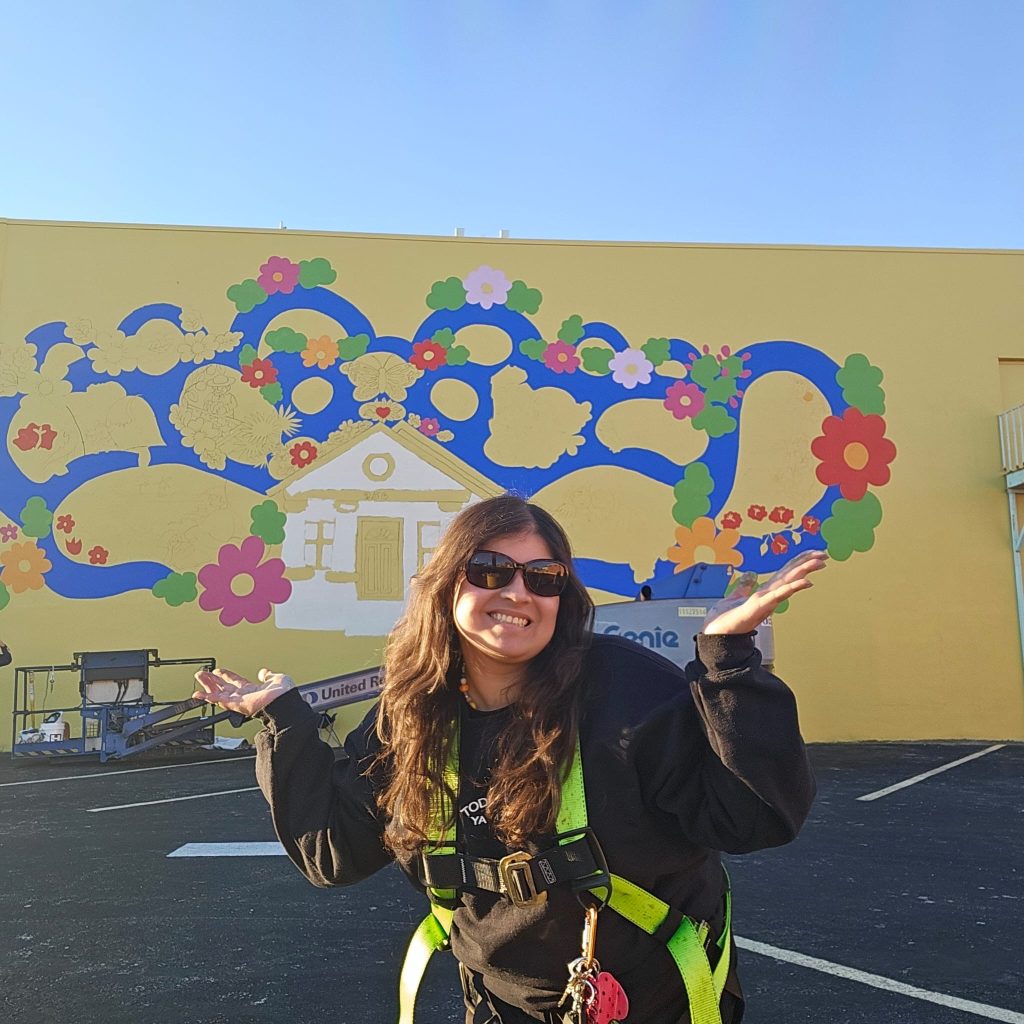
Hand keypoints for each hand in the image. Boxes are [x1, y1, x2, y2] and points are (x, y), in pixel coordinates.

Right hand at [192, 667, 294, 717]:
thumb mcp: (276, 679)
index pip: (235, 681)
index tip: (218, 670)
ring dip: (208, 685)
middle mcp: (245, 696)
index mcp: (253, 689)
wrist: (286, 702)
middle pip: (224, 687)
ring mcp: (240, 701)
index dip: (226, 675)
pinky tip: (199, 694)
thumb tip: (264, 672)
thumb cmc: (285, 693)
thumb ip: (268, 675)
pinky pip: (219, 701)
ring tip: (199, 677)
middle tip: (202, 674)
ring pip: (219, 693)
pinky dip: (208, 697)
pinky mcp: (237, 705)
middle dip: (213, 680)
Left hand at [702, 550, 827, 634]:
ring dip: (804, 572)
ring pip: (788, 583)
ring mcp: (766, 601)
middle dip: (807, 564)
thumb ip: (744, 586)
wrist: (718, 634)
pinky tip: (805, 582)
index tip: (812, 553)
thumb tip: (751, 574)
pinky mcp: (759, 607)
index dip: (798, 561)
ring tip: (819, 563)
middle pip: (791, 576)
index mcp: (764, 592)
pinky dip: (792, 588)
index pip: (785, 573)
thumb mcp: (735, 597)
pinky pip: (778, 595)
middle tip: (824, 555)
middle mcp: (769, 596)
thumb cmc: (726, 618)